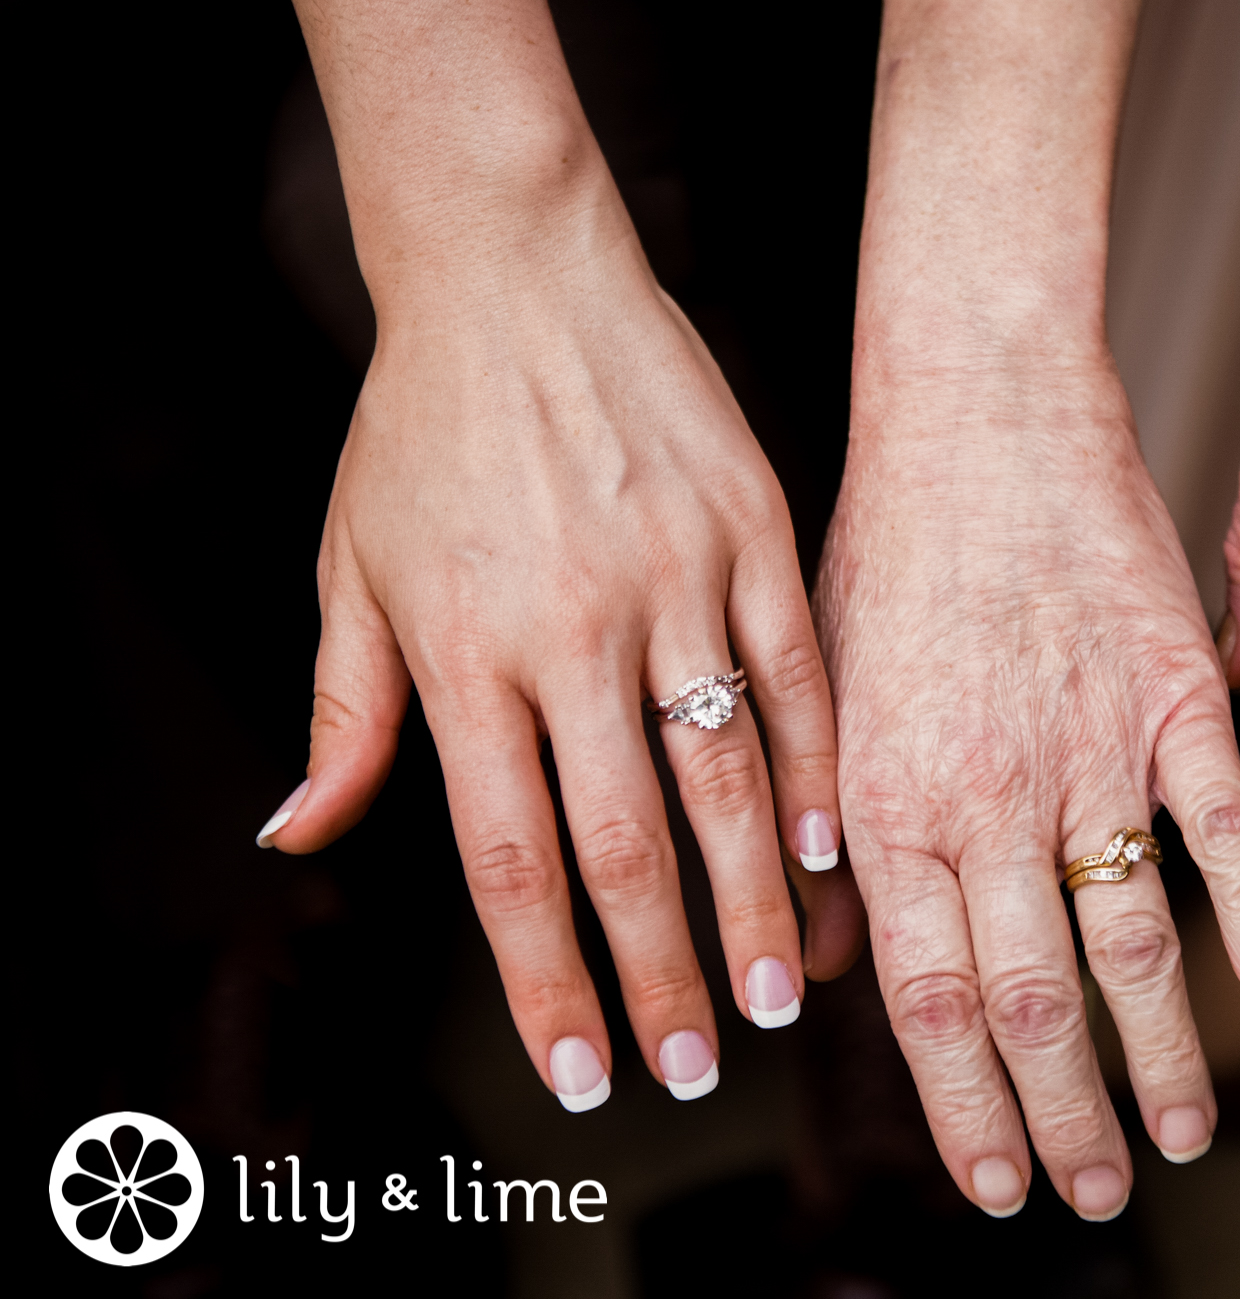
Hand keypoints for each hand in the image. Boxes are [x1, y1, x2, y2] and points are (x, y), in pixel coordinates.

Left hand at [260, 0, 861, 1109]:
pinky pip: (798, 670)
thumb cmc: (422, 428)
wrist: (515, 271)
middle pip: (628, 844)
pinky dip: (823, 764)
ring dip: (761, 900)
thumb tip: (301, 842)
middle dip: (666, 976)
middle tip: (699, 1066)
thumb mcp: (351, 569)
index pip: (510, 861)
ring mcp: (672, 578)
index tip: (586, 1070)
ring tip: (787, 993)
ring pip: (729, 774)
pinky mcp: (750, 528)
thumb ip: (343, 718)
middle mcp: (570, 630)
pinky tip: (836, 845)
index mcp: (463, 655)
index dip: (549, 982)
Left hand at [820, 362, 1239, 1217]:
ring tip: (1181, 1136)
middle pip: (1030, 1000)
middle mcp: (987, 794)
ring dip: (1161, 1054)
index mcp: (888, 802)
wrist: (977, 408)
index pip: (928, 999)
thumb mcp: (824, 692)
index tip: (996, 1183)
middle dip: (1061, 1118)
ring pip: (1130, 940)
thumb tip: (827, 964)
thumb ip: (828, 838)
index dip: (965, 1108)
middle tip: (1091, 1193)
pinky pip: (1220, 825)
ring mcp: (1087, 745)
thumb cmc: (890, 544)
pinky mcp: (1170, 690)